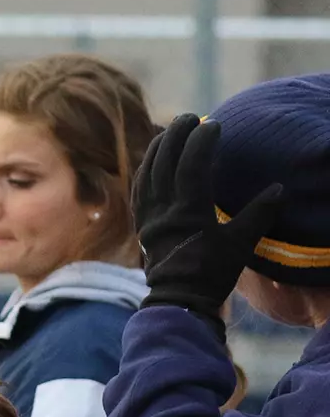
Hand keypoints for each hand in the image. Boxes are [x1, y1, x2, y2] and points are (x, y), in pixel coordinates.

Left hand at [134, 113, 283, 323]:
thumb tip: (279, 188)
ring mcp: (148, 217)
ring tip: (170, 130)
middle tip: (190, 116)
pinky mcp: (140, 223)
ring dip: (158, 148)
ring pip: (147, 173)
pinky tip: (151, 158)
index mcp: (189, 213)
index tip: (214, 125)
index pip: (192, 166)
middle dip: (177, 136)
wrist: (179, 300)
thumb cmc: (213, 273)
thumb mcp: (242, 244)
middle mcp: (163, 211)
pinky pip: (138, 188)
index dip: (202, 142)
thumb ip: (259, 214)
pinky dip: (145, 168)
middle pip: (165, 163)